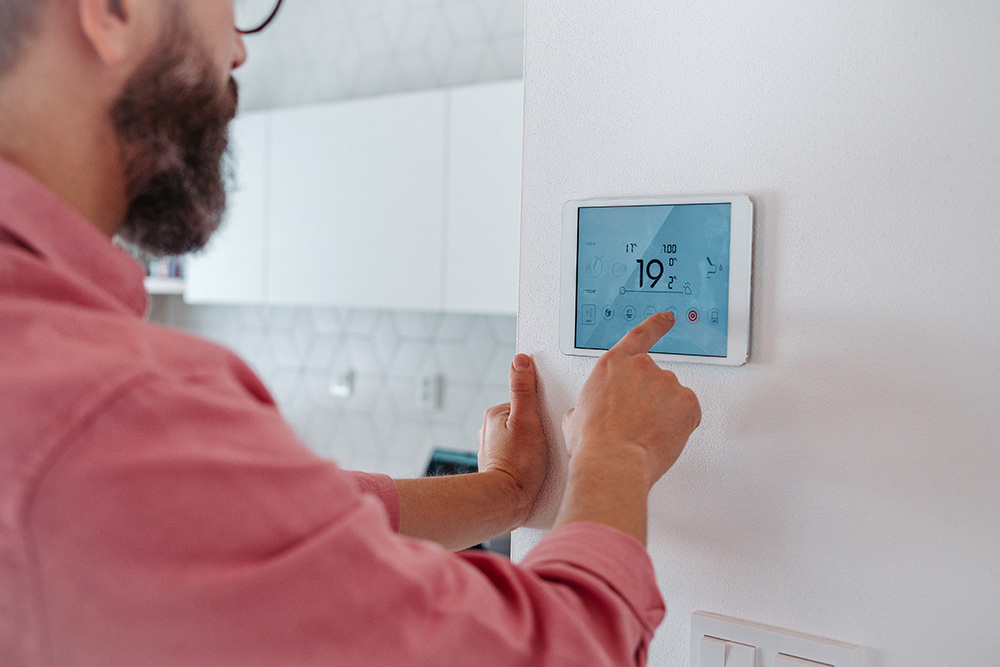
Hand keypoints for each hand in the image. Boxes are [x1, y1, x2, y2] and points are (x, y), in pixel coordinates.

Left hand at [478, 354, 547, 525]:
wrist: (507, 502)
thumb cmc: (518, 465)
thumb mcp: (527, 421)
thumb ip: (524, 390)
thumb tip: (521, 361)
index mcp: (495, 414)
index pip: (526, 401)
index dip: (541, 412)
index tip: (546, 425)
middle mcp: (490, 429)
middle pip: (525, 419)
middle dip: (537, 429)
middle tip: (543, 444)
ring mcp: (494, 448)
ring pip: (522, 437)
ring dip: (533, 446)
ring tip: (539, 459)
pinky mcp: (501, 465)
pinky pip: (519, 455)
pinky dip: (527, 459)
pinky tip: (534, 469)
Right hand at [562, 312, 700, 490]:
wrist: (613, 462)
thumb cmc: (594, 443)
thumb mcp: (575, 418)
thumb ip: (586, 406)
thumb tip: (583, 415)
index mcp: (613, 365)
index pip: (639, 336)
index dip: (655, 325)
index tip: (666, 319)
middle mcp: (642, 366)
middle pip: (655, 378)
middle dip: (651, 400)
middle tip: (639, 424)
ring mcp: (666, 382)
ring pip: (672, 397)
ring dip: (665, 413)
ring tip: (645, 434)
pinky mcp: (687, 401)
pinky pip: (688, 412)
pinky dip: (680, 425)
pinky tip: (661, 436)